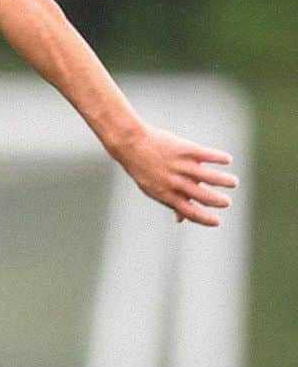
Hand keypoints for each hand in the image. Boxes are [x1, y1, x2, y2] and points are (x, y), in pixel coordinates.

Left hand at [113, 126, 238, 225]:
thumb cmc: (143, 169)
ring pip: (207, 176)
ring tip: (234, 183)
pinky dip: (218, 158)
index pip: (189, 211)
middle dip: (217, 202)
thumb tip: (181, 219)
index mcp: (167, 194)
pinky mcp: (184, 149)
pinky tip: (228, 160)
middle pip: (202, 196)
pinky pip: (206, 155)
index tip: (218, 222)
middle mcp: (175, 182)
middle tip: (228, 203)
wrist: (132, 144)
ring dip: (224, 181)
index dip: (205, 219)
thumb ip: (170, 202)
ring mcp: (180, 165)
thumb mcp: (153, 189)